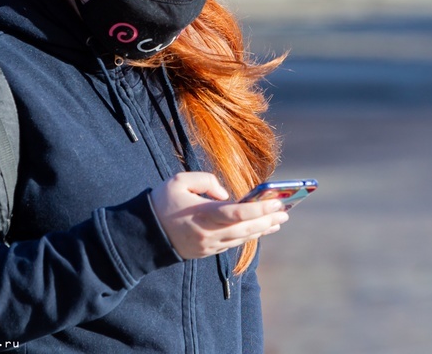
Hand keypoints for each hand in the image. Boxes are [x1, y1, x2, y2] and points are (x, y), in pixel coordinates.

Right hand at [149, 172, 289, 259]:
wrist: (144, 233)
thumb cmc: (162, 202)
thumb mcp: (179, 181)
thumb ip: (206, 181)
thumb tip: (227, 194)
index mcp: (202, 214)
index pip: (237, 213)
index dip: (259, 208)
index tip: (277, 202)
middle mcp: (209, 233)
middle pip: (245, 228)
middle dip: (267, 219)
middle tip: (286, 211)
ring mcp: (209, 245)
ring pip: (242, 238)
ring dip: (262, 229)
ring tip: (279, 220)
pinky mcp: (207, 251)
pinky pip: (233, 243)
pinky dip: (248, 235)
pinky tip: (258, 229)